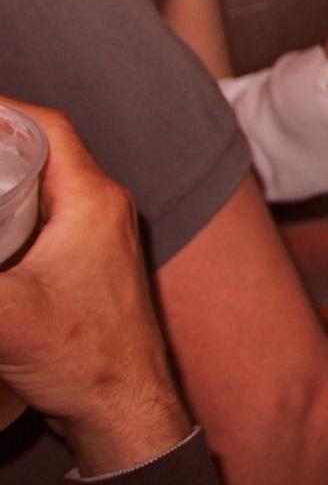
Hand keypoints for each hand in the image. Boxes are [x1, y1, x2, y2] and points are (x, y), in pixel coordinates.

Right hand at [0, 101, 193, 477]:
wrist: (126, 407)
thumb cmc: (86, 359)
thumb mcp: (6, 318)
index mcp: (93, 200)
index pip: (48, 127)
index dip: (3, 108)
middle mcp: (102, 209)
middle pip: (42, 152)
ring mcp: (96, 237)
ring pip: (41, 187)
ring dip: (0, 180)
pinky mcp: (85, 266)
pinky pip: (42, 220)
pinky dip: (8, 214)